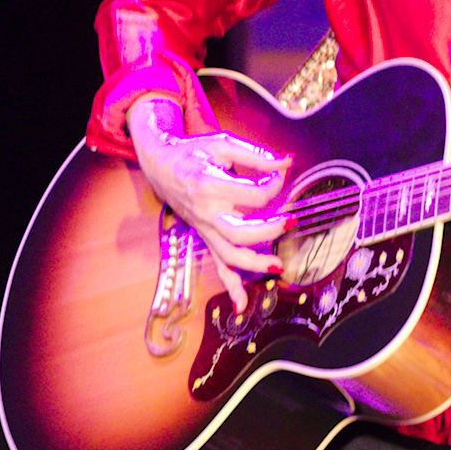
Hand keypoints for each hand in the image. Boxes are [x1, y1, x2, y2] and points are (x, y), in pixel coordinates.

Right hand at [129, 96, 291, 314]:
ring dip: (254, 265)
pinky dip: (229, 286)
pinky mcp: (204, 236)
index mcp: (209, 185)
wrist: (160, 164)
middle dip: (268, 232)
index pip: (253, 195)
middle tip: (291, 222)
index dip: (274, 185)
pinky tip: (242, 306)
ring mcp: (203, 227)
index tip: (281, 176)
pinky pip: (216, 265)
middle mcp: (205, 211)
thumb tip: (287, 163)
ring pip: (228, 255)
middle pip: (239, 232)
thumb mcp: (223, 144)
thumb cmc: (194, 152)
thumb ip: (256, 155)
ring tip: (278, 266)